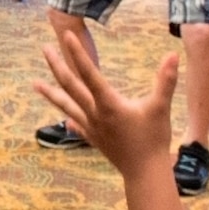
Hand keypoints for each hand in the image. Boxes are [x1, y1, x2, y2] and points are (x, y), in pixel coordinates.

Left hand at [34, 29, 176, 180]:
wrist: (144, 173)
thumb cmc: (153, 140)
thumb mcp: (161, 107)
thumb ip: (166, 80)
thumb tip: (173, 55)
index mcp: (108, 103)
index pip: (89, 72)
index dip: (77, 53)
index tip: (67, 36)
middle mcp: (94, 114)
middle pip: (70, 86)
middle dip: (57, 66)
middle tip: (44, 49)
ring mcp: (91, 128)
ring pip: (66, 106)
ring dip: (50, 93)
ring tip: (35, 84)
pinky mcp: (94, 139)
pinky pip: (77, 126)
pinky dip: (68, 119)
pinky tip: (65, 121)